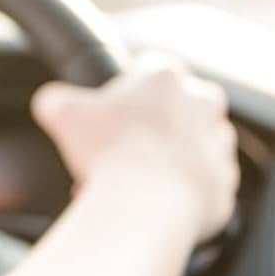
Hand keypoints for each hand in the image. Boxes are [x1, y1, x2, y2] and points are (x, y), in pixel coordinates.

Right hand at [29, 50, 239, 243]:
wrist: (144, 207)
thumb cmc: (109, 154)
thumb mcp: (63, 114)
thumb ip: (55, 99)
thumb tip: (50, 102)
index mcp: (165, 78)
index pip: (152, 68)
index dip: (130, 90)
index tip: (115, 111)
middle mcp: (200, 104)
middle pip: (186, 100)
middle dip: (162, 119)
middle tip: (130, 143)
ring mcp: (217, 144)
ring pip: (201, 141)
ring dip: (176, 154)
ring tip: (141, 177)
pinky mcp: (223, 182)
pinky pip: (206, 183)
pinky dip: (186, 190)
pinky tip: (157, 200)